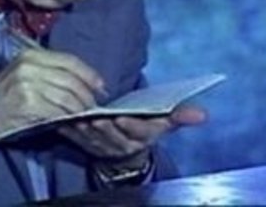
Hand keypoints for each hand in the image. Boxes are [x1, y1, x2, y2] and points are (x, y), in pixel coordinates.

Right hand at [0, 49, 104, 137]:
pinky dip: (68, 117)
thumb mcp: (21, 74)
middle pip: (71, 78)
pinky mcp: (28, 102)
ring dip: (80, 108)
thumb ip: (46, 71)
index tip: (100, 85)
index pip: (68, 60)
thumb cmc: (1, 97)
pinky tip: (71, 122)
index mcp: (30, 55)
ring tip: (85, 115)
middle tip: (95, 105)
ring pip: (67, 95)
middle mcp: (30, 65)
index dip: (88, 73)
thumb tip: (78, 80)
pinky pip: (57, 110)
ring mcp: (29, 83)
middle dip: (87, 93)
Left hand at [58, 105, 205, 161]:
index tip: (122, 117)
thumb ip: (180, 116)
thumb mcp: (163, 123)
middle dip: (103, 125)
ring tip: (77, 114)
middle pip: (111, 134)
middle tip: (95, 114)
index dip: (130, 126)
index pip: (138, 132)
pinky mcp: (82, 142)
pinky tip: (62, 116)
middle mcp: (120, 143)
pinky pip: (73, 135)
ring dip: (83, 126)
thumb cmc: (143, 129)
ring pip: (90, 136)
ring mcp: (100, 145)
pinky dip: (67, 126)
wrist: (124, 151)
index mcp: (141, 137)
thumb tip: (203, 115)